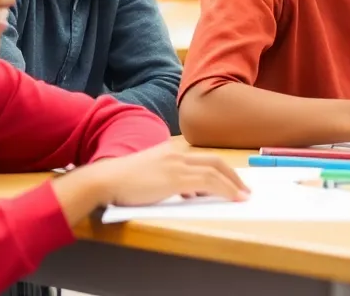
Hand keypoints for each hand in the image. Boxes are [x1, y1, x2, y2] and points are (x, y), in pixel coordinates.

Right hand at [86, 142, 248, 206]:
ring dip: (232, 184)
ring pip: (214, 171)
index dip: (220, 170)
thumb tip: (189, 193)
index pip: (202, 159)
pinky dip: (224, 189)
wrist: (105, 181)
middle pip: (213, 161)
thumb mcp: (150, 177)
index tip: (231, 182)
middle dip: (232, 175)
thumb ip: (169, 180)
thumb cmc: (122, 184)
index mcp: (170, 152)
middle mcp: (176, 154)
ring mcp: (176, 164)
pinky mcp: (175, 177)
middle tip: (244, 189)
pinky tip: (232, 197)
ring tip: (243, 196)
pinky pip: (207, 182)